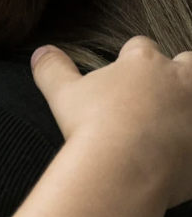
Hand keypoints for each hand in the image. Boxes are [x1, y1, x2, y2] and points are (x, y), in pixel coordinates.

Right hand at [32, 37, 191, 208]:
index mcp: (142, 62)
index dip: (130, 60)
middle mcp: (179, 77)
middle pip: (186, 62)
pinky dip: (188, 140)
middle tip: (153, 98)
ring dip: (186, 103)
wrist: (125, 169)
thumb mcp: (62, 95)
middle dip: (174, 74)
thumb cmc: (92, 126)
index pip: (140, 47)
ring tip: (168, 121)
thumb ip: (52, 69)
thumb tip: (40, 51)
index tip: (121, 78)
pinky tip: (174, 152)